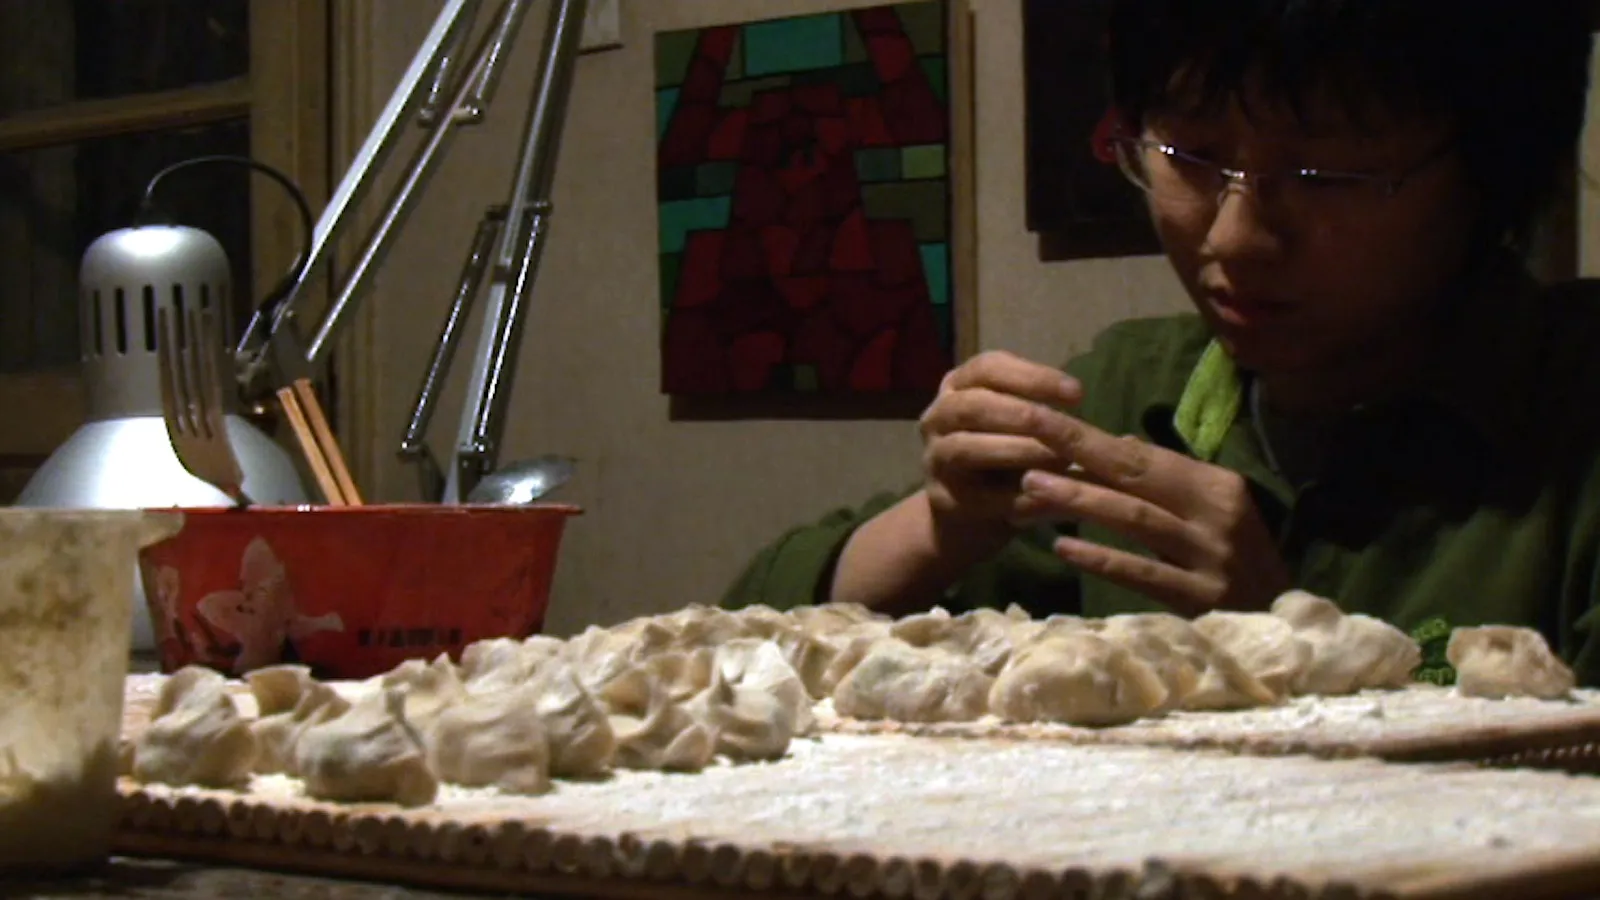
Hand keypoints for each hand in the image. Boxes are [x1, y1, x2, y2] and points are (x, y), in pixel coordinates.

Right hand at [917, 351, 1082, 542]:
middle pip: (973, 405)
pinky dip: (1017, 497)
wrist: (967, 516)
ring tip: (1062, 462)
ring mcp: (935, 459)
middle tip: (1067, 426)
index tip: (1078, 393)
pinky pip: (981, 496)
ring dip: (1018, 452)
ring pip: (968, 449)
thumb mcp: (1030, 432)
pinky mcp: (943, 499)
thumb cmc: (1009, 461)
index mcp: (960, 387)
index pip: (989, 367)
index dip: (1033, 377)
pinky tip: (1052, 500)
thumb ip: (1063, 423)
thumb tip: (1132, 439)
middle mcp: (938, 417)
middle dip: (1022, 413)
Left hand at [1013, 413, 1289, 615]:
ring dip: (1081, 500)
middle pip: (1137, 476)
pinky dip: (1102, 558)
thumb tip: (1117, 444)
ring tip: (1032, 488)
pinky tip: (1063, 548)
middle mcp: (1217, 515)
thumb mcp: (1211, 514)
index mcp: (1218, 486)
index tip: (1042, 417)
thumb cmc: (1239, 565)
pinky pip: (1144, 574)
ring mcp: (1212, 558)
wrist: (1284, 628)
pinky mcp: (1203, 600)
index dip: (1090, 437)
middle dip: (1079, 452)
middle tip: (1028, 435)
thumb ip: (1167, 482)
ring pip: (1136, 520)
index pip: (1144, 456)